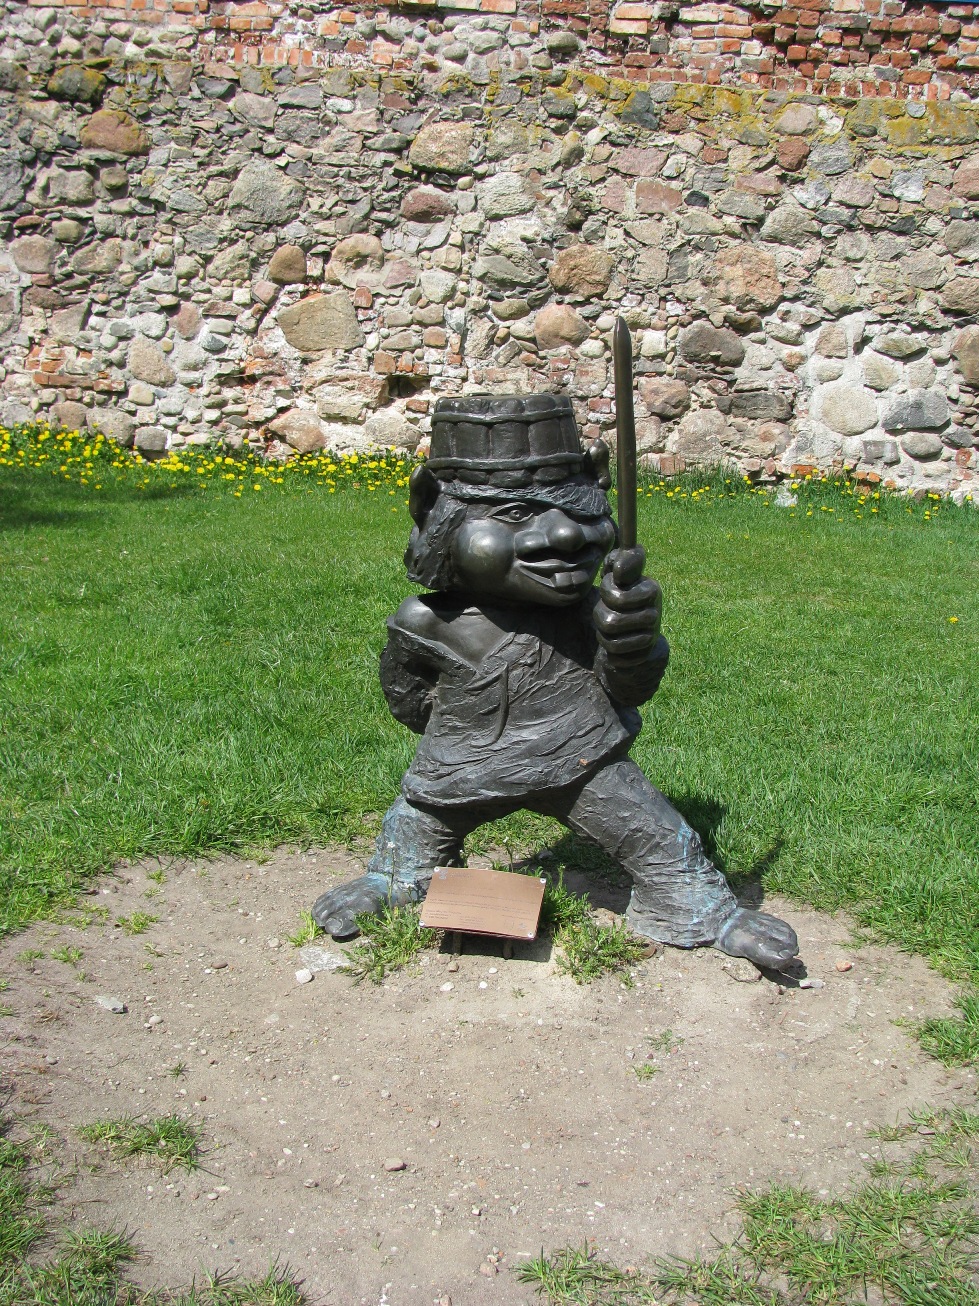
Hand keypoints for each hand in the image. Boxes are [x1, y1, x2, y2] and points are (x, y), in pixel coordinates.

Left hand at [592, 546, 661, 664]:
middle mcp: (655, 612)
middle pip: (608, 620)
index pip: (615, 595)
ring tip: (610, 626)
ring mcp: (651, 635)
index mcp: (651, 589)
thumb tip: (619, 561)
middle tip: (607, 609)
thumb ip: (617, 560)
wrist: (636, 630)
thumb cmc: (622, 595)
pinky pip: (615, 655)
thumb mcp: (618, 576)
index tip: (610, 587)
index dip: (607, 591)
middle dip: (600, 614)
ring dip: (603, 633)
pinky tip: (617, 641)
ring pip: (610, 638)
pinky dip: (609, 650)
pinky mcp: (644, 654)